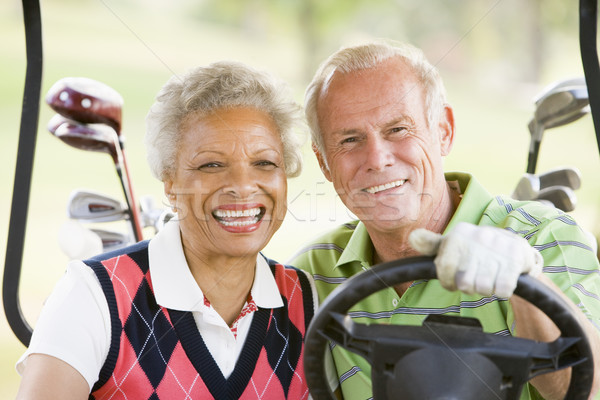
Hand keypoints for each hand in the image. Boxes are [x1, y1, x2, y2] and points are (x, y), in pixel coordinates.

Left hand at [408, 222, 542, 297]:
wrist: (514, 245)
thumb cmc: (474, 249)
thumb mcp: (451, 244)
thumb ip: (430, 244)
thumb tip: (413, 237)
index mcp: (458, 234)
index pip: (444, 268)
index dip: (448, 282)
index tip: (453, 282)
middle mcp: (478, 236)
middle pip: (464, 283)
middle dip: (469, 286)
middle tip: (475, 278)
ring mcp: (498, 247)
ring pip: (483, 288)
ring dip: (486, 289)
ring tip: (488, 278)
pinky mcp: (516, 259)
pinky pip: (502, 290)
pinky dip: (501, 291)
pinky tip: (501, 280)